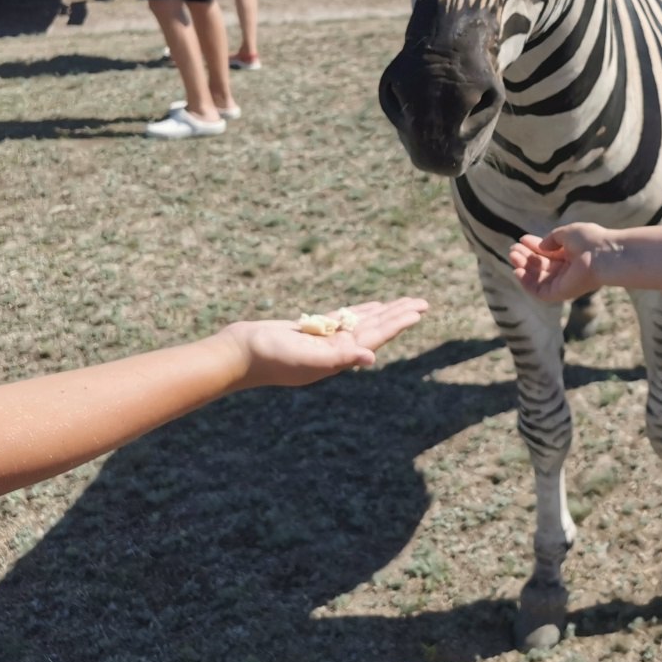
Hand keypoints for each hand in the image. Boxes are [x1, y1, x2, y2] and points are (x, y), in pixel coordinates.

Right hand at [222, 296, 429, 388]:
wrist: (238, 354)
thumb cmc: (270, 357)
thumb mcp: (306, 357)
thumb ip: (339, 358)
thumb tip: (370, 358)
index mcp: (338, 358)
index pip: (375, 337)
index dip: (398, 324)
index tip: (418, 311)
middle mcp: (335, 351)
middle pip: (375, 329)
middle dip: (399, 316)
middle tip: (423, 303)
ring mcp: (323, 341)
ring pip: (361, 322)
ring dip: (383, 313)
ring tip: (404, 304)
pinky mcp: (310, 331)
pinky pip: (342, 320)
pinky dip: (359, 312)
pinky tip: (371, 308)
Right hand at [508, 224, 615, 302]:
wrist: (603, 255)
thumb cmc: (590, 240)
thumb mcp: (568, 232)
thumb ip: (552, 238)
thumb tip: (541, 246)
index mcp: (571, 255)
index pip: (548, 252)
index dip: (534, 246)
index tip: (522, 239)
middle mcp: (567, 270)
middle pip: (541, 265)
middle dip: (526, 257)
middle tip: (513, 249)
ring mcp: (563, 283)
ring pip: (537, 278)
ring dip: (523, 268)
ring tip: (512, 256)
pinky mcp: (560, 293)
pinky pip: (539, 291)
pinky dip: (526, 283)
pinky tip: (517, 271)